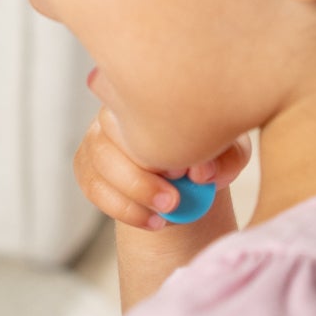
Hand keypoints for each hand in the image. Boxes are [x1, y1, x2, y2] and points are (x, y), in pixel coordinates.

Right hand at [74, 110, 249, 231]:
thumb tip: (202, 172)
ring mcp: (95, 136)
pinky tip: (153, 221)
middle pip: (110, 130)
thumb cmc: (208, 154)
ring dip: (133, 193)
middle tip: (175, 200)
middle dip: (141, 172)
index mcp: (148, 93)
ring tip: (167, 212)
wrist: (187, 179)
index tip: (186, 170)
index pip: (139, 104)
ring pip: (98, 160)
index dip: (157, 139)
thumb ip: (227, 156)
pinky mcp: (85, 165)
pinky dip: (122, 208)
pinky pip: (92, 186)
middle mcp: (114, 108)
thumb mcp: (229, 151)